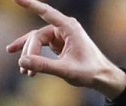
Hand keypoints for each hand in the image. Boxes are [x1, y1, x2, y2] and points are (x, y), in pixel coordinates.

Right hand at [5, 0, 125, 98]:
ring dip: (29, 55)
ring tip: (23, 70)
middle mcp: (64, 27)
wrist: (103, 77)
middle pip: (37, 36)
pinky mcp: (59, 43)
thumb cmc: (90, 72)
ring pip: (37, 41)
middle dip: (30, 52)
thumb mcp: (66, 70)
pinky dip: (34, 55)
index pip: (46, 12)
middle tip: (25, 69)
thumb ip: (44, 65)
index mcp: (69, 27)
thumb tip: (22, 62)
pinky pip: (41, 46)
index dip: (30, 4)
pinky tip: (24, 64)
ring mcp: (61, 35)